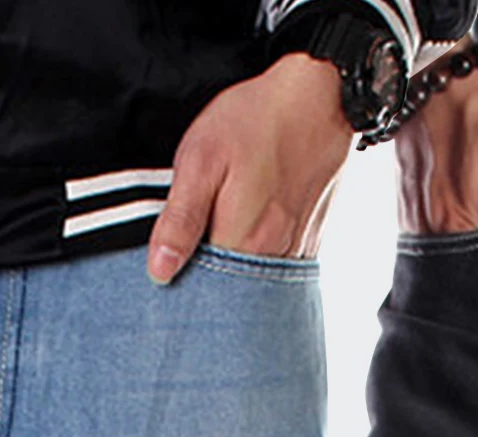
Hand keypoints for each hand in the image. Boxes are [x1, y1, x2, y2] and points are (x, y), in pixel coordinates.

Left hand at [148, 55, 352, 281]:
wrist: (317, 100)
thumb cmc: (254, 122)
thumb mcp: (201, 159)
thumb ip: (181, 219)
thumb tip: (160, 270)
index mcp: (241, 243)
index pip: (200, 290)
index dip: (180, 282)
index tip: (168, 265)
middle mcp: (272, 258)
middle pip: (229, 295)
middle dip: (207, 282)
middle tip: (194, 245)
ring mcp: (294, 253)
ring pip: (252, 284)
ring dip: (232, 272)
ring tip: (221, 237)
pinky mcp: (307, 243)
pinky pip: (275, 270)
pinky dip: (256, 263)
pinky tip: (247, 236)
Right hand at [398, 66, 477, 260]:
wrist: (438, 75)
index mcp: (458, 225)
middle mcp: (431, 231)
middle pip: (463, 269)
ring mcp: (416, 220)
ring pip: (447, 254)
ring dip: (468, 249)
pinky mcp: (410, 207)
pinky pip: (433, 235)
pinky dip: (452, 233)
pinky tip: (467, 214)